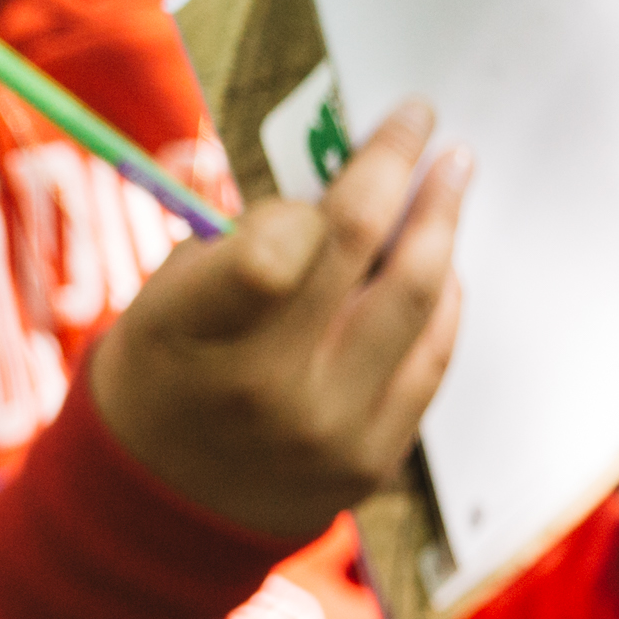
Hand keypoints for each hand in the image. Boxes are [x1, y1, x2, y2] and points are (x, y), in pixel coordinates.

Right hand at [88, 101, 470, 544]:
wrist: (166, 498)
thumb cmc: (169, 362)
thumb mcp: (167, 290)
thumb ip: (246, 232)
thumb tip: (341, 164)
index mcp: (191, 332)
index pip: (277, 246)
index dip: (328, 185)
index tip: (366, 130)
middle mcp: (264, 385)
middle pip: (363, 251)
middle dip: (401, 168)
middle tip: (424, 121)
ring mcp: (326, 427)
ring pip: (417, 299)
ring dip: (442, 225)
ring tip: (452, 178)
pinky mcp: (370, 457)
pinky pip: (431, 359)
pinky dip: (442, 299)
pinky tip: (442, 264)